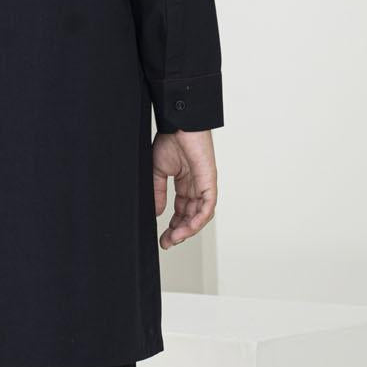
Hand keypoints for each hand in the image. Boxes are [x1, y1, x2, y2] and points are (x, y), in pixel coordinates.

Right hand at [152, 128, 217, 248]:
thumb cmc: (171, 139)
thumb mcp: (158, 172)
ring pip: (200, 215)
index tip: (163, 238)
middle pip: (191, 216)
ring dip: (188, 229)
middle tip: (167, 242)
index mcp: (184, 183)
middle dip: (179, 232)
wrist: (178, 124)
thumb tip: (156, 213)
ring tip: (175, 238)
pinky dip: (199, 219)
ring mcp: (204, 184)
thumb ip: (158, 192)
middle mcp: (196, 186)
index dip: (173, 226)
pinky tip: (188, 228)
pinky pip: (208, 206)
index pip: (181, 211)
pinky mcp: (209, 181)